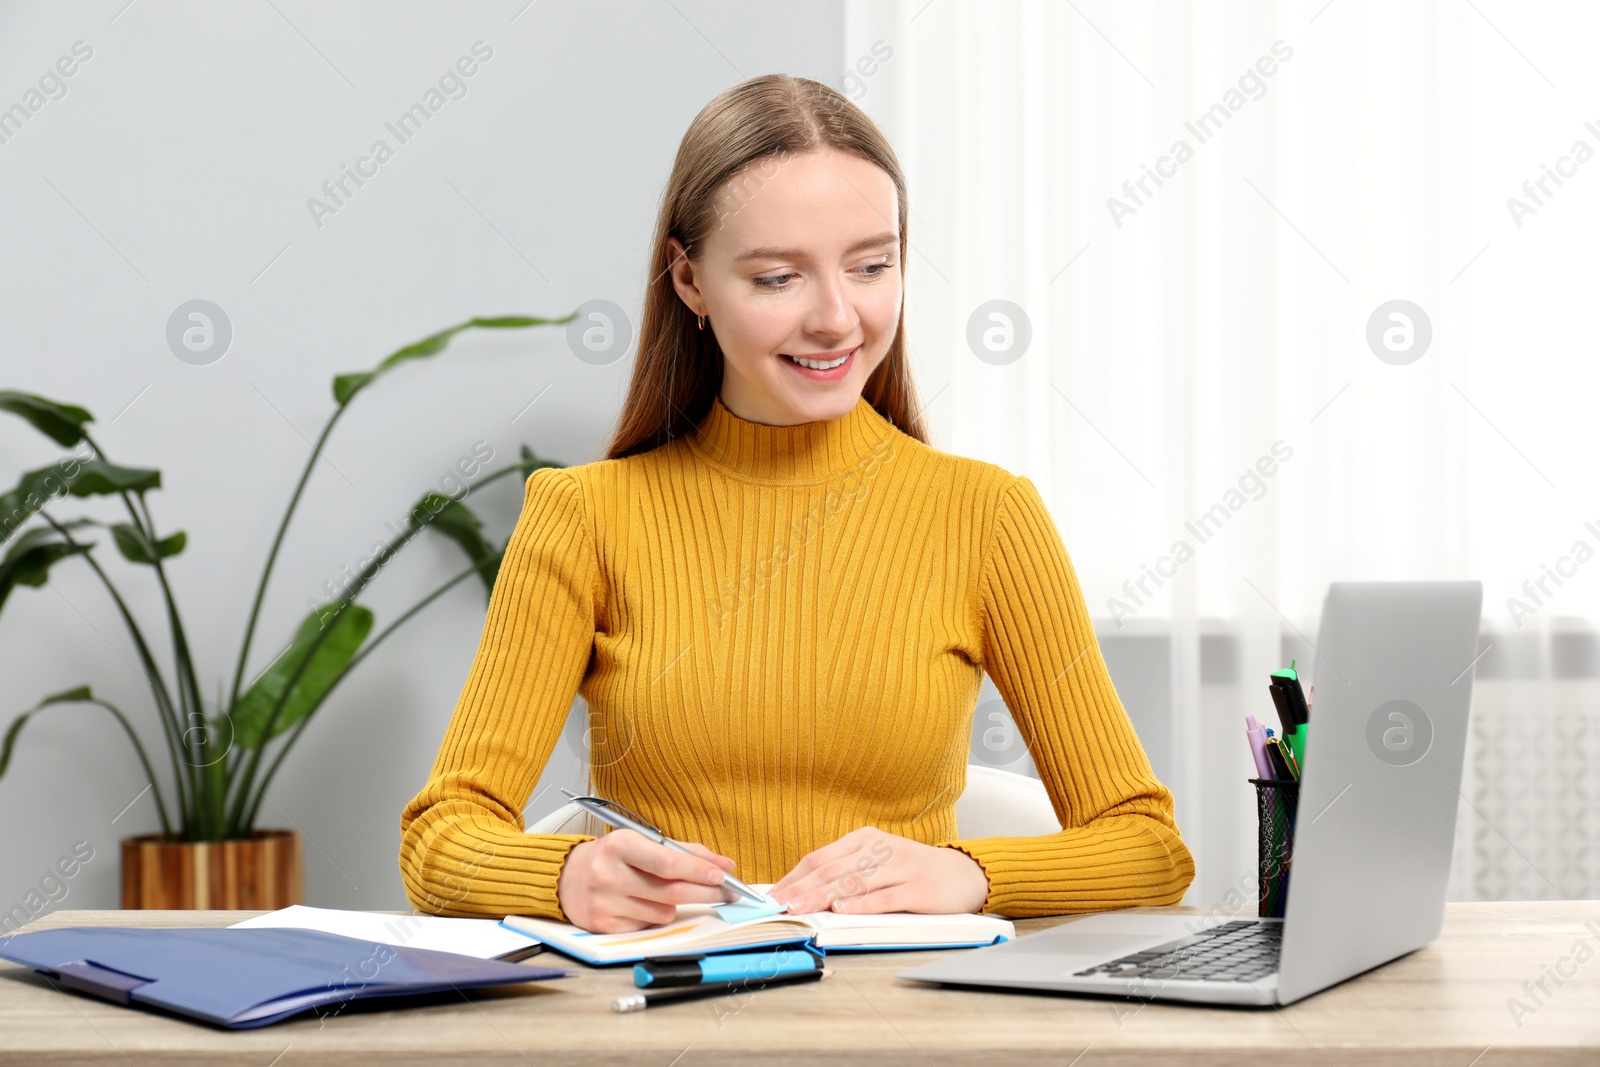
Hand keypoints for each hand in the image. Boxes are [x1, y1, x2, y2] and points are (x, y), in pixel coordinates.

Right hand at [557, 831, 737, 932]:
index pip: (667, 861)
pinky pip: (649, 925)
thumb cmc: (614, 857)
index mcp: (620, 845)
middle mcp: (608, 873)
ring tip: (660, 891)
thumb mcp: (643, 842)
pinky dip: (655, 915)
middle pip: (671, 890)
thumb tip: (724, 866)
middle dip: (705, 892)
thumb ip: (684, 851)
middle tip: (728, 893)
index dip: (698, 870)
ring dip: (675, 904)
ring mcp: (605, 902)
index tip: (723, 875)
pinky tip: (641, 903)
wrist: (568, 877)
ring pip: (664, 911)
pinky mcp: (604, 925)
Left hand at [767, 826, 988, 915]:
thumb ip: (846, 872)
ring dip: (823, 897)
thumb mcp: (878, 861)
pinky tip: (842, 909)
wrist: (964, 874)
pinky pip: (884, 897)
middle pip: (832, 870)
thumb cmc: (912, 870)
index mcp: (865, 839)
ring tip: (800, 909)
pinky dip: (861, 904)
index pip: (820, 858)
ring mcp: (900, 868)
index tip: (772, 895)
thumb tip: (802, 892)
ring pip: (854, 882)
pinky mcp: (918, 888)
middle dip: (802, 889)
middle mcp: (880, 848)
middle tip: (779, 905)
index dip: (794, 877)